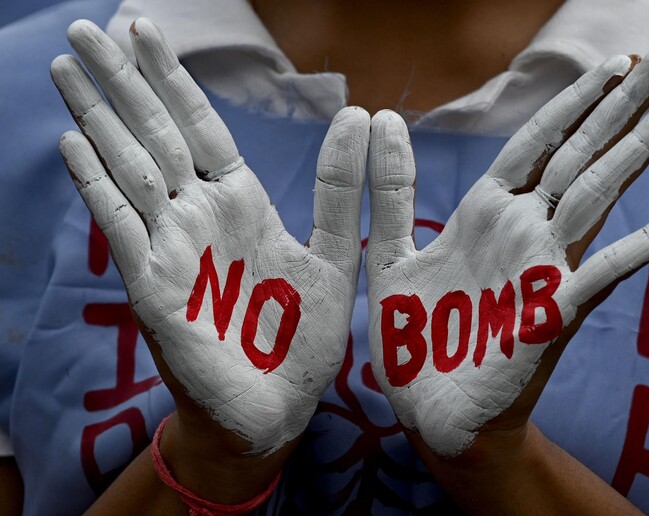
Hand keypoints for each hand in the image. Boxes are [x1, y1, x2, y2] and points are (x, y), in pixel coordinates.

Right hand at [53, 19, 368, 458]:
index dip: (173, 78)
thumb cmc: (303, 339)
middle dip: (122, 81)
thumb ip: (342, 189)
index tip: (146, 28)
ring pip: (130, 168)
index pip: (200, 125)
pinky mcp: (155, 287)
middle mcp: (199, 217)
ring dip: (98, 117)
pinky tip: (74, 143)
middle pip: (156, 133)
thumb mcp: (336, 255)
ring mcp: (172, 249)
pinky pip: (122, 226)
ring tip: (67, 67)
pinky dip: (98, 185)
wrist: (276, 408)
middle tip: (87, 27)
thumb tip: (361, 113)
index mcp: (241, 204)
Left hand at [366, 48, 648, 457]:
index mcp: (484, 216)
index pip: (536, 144)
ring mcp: (542, 269)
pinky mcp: (553, 312)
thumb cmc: (415, 339)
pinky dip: (645, 243)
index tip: (609, 63)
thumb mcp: (390, 253)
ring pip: (595, 195)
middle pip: (578, 155)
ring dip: (637, 150)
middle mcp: (521, 233)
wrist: (430, 413)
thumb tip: (380, 117)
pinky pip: (605, 271)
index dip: (571, 102)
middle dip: (620, 105)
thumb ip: (391, 190)